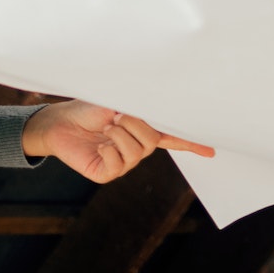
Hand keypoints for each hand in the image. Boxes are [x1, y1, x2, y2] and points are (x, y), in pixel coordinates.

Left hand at [21, 101, 215, 182]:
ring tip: (106, 127)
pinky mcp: (107, 173)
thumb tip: (158, 106)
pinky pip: (119, 163)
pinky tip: (99, 145)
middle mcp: (136, 148)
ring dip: (121, 134)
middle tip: (117, 116)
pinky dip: (108, 149)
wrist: (61, 121)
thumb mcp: (119, 100)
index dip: (193, 144)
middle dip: (136, 124)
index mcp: (143, 130)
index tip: (212, 150)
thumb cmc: (89, 107)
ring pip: (138, 152)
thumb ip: (140, 105)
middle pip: (154, 141)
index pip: (173, 138)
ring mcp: (123, 162)